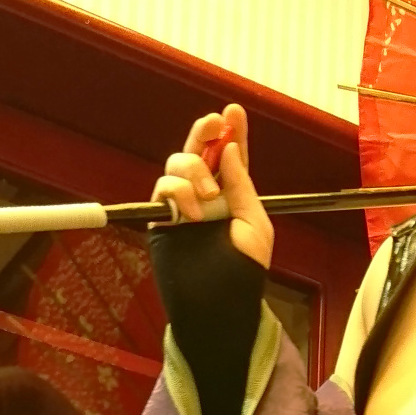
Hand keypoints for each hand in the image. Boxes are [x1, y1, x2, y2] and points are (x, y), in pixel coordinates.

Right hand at [152, 101, 274, 268]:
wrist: (219, 303)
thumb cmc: (243, 270)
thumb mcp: (254, 224)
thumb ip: (241, 186)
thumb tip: (229, 149)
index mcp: (232, 195)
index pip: (231, 156)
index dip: (232, 132)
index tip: (234, 111)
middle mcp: (205, 195)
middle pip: (199, 150)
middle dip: (205, 131)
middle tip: (214, 123)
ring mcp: (182, 205)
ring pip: (177, 163)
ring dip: (194, 168)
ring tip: (209, 195)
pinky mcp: (161, 218)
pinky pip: (163, 189)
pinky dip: (178, 191)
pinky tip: (194, 213)